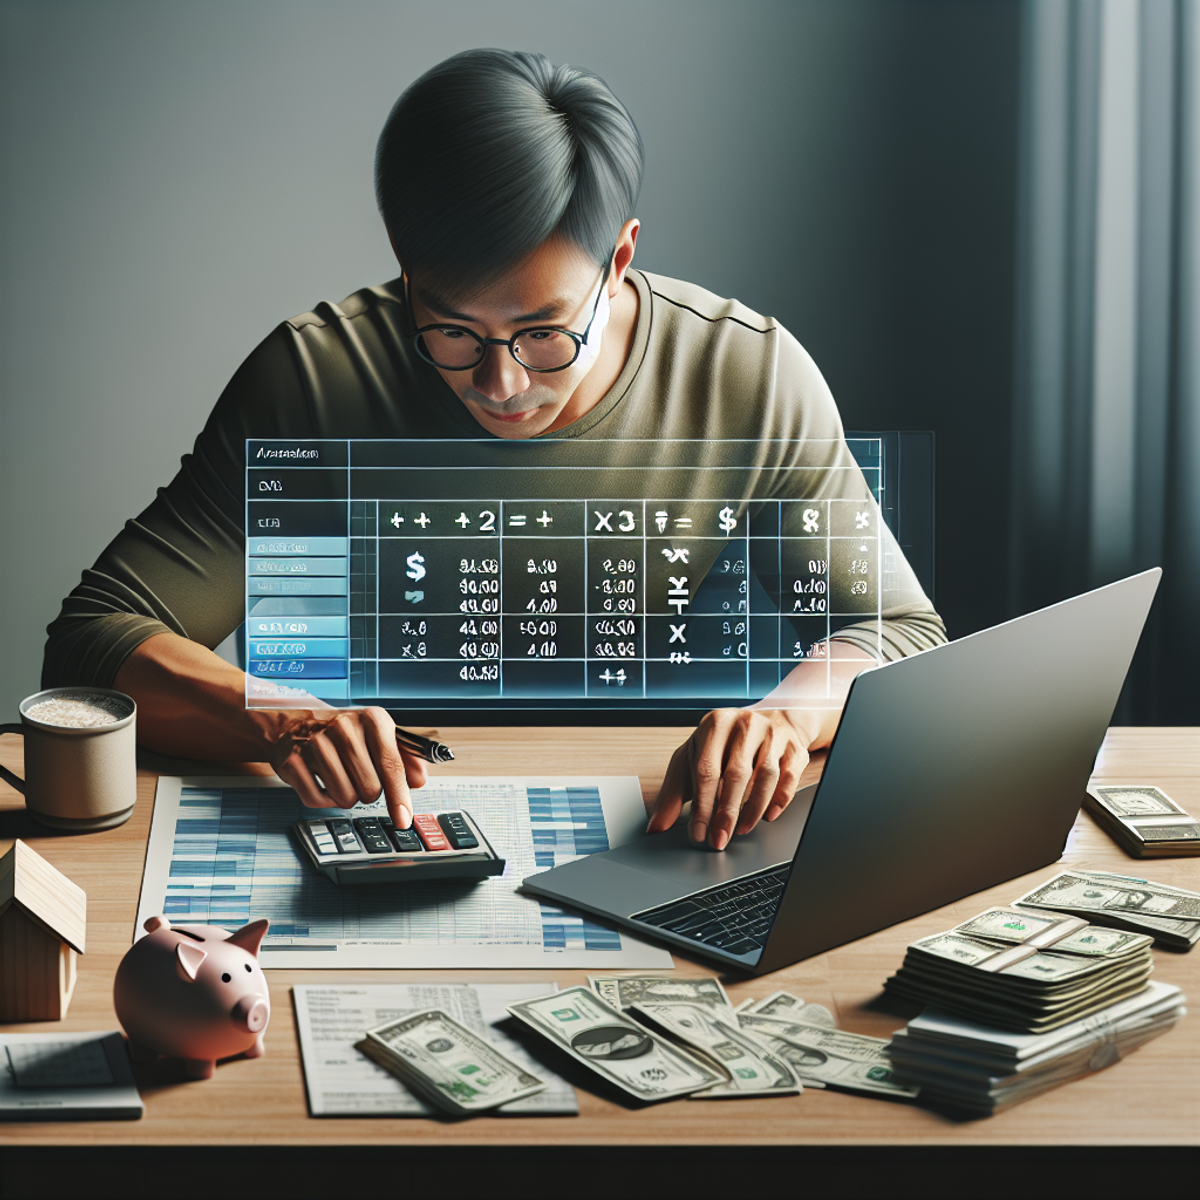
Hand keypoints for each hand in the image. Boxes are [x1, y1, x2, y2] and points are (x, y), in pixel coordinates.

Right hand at [267, 707, 427, 828]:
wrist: (292, 721)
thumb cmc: (343, 731)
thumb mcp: (377, 733)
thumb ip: (404, 756)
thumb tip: (418, 780)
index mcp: (372, 719)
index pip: (391, 765)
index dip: (399, 795)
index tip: (404, 817)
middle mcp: (344, 727)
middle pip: (370, 788)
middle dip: (369, 792)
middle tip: (359, 775)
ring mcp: (316, 744)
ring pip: (345, 798)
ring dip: (347, 796)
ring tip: (340, 775)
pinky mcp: (292, 761)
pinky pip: (317, 800)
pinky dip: (323, 799)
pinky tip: (322, 781)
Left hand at [646, 709, 814, 849]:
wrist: (768, 720)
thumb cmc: (724, 744)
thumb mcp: (692, 759)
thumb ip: (673, 793)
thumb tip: (656, 827)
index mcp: (714, 724)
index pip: (706, 769)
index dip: (702, 806)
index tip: (699, 834)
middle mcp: (744, 724)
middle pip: (736, 773)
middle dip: (726, 813)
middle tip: (719, 840)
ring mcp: (773, 734)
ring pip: (766, 776)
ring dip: (753, 809)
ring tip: (740, 830)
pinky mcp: (794, 747)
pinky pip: (790, 776)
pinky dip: (780, 800)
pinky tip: (768, 816)